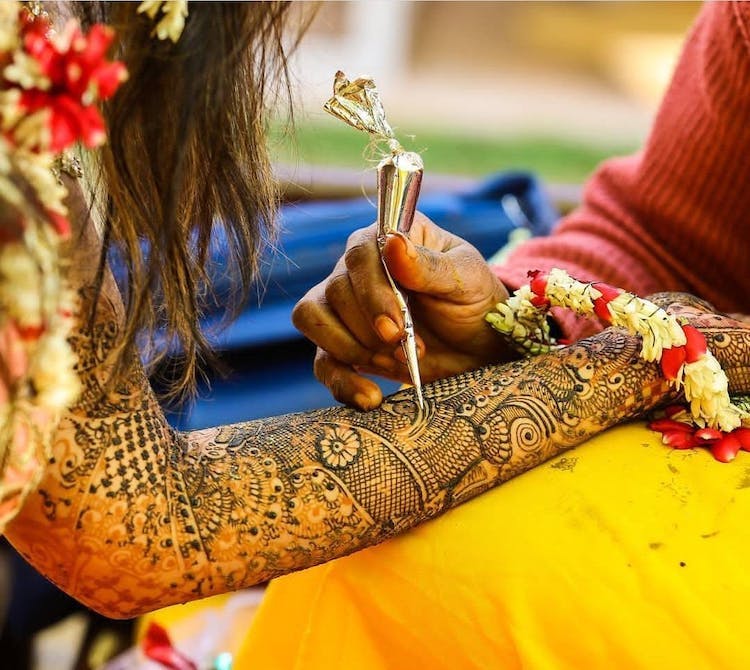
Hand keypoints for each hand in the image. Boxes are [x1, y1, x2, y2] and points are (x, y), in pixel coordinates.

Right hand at [292, 212, 514, 408]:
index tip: (395, 328)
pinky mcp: (342, 344)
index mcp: (389, 239)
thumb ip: (430, 265)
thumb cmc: (474, 301)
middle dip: (370, 328)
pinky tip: (370, 398)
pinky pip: (322, 360)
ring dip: (352, 348)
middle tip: (409, 347)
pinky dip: (341, 382)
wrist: (479, 346)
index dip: (371, 293)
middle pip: (335, 290)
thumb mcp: (465, 280)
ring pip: (313, 319)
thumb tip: (393, 243)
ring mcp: (345, 307)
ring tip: (396, 363)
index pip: (359, 255)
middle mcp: (358, 268)